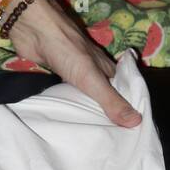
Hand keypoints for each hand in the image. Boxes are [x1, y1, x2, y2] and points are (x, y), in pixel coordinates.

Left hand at [4, 0, 142, 127]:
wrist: (34, 30)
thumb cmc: (67, 50)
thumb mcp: (92, 79)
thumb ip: (110, 100)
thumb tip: (135, 121)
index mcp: (108, 68)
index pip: (124, 92)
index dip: (127, 109)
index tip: (130, 132)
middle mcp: (94, 70)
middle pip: (104, 95)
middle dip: (106, 113)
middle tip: (108, 138)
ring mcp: (74, 71)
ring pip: (85, 95)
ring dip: (86, 110)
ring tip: (89, 133)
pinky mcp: (56, 74)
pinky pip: (66, 93)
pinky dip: (68, 104)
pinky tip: (67, 119)